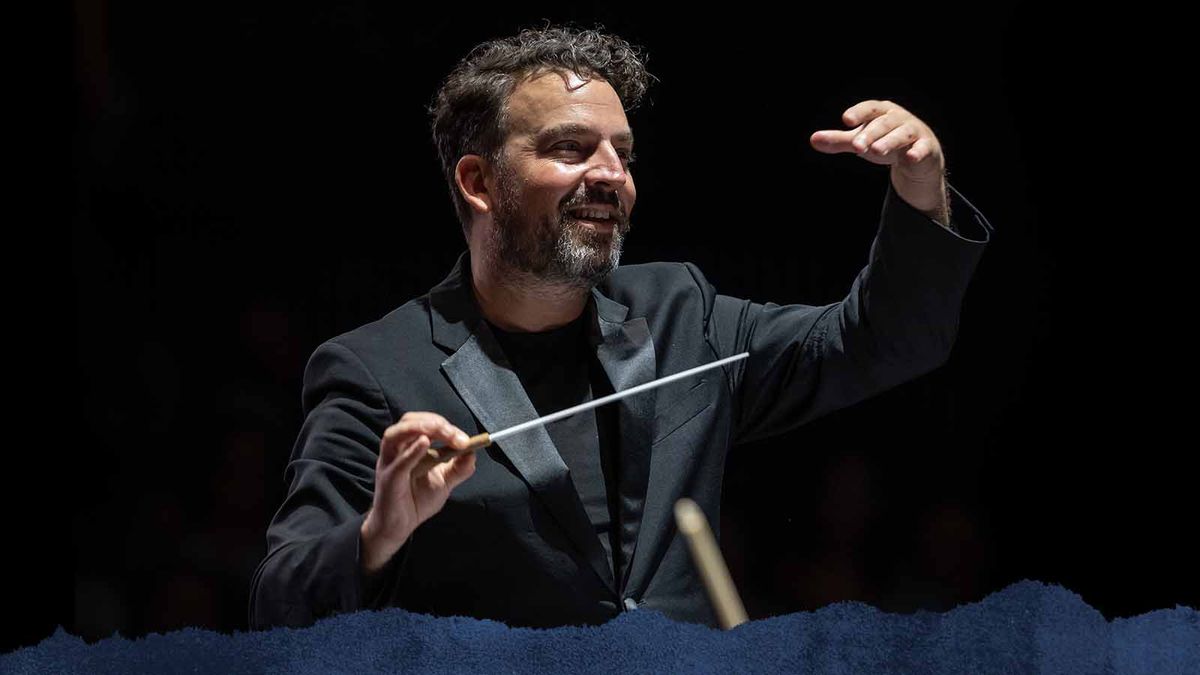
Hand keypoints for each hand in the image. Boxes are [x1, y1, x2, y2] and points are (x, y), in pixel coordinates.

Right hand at [360, 412, 476, 573]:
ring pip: (396, 434)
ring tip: (439, 431)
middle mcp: (397, 450)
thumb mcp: (444, 482)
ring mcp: (390, 464)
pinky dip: (412, 451)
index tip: (465, 439)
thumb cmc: (416, 501)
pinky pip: (398, 462)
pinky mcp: (389, 480)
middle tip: (456, 436)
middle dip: (434, 423)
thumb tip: (473, 452)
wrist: (399, 527)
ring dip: (420, 428)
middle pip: (409, 421)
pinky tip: (425, 444)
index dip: (446, 426)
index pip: (425, 423)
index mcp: (410, 446)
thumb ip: (459, 468)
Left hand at [809, 100, 947, 220]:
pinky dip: (917, 151)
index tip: (846, 120)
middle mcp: (898, 118)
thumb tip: (813, 140)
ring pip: (902, 134)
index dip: (859, 113)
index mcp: (881, 112)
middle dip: (870, 134)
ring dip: (889, 141)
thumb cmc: (884, 141)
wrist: (916, 157)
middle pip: (883, 123)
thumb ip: (839, 140)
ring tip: (876, 150)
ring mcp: (914, 131)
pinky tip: (911, 157)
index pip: (869, 109)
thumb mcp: (861, 140)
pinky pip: (922, 148)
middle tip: (856, 146)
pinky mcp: (926, 147)